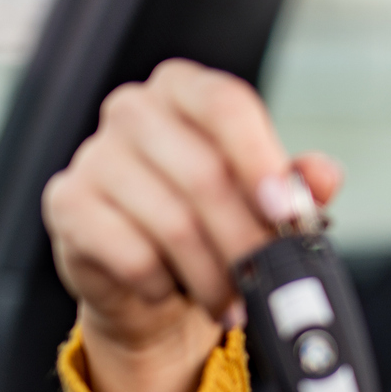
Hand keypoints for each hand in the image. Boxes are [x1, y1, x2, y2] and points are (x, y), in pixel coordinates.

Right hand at [41, 59, 342, 391]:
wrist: (146, 276)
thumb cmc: (210, 221)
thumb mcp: (261, 198)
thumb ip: (298, 182)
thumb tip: (322, 176)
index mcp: (186, 90)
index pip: (225, 104)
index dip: (260, 159)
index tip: (286, 211)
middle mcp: (134, 110)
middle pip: (204, 173)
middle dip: (246, 240)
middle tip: (268, 279)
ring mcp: (94, 155)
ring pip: (172, 223)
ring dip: (213, 275)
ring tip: (232, 301)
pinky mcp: (67, 204)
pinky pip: (132, 254)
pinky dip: (163, 284)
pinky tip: (172, 289)